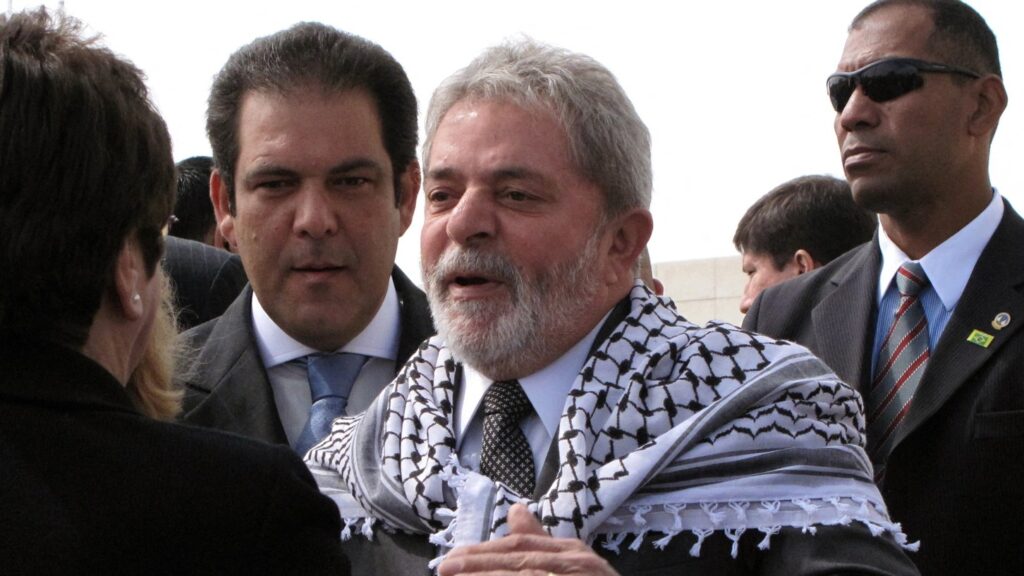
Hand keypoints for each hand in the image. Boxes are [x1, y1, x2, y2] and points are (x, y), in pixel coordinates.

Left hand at [437, 504, 619, 575]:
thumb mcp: (573, 565)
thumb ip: (542, 542)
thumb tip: (515, 511)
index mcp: (572, 553)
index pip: (522, 545)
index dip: (485, 551)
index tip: (454, 558)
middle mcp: (577, 562)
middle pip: (519, 557)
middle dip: (478, 563)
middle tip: (444, 568)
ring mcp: (576, 575)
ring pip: (526, 574)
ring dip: (489, 575)